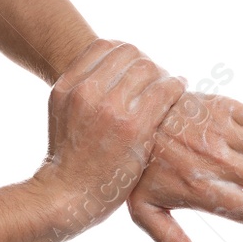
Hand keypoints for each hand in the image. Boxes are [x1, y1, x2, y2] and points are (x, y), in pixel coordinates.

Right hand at [33, 39, 183, 234]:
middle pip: (129, 54)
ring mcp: (110, 108)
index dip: (126, 54)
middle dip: (146, 63)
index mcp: (68, 85)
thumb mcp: (62, 112)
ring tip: (170, 85)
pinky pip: (164, 90)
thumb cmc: (70, 158)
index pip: (105, 46)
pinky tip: (180, 91)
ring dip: (163, 74)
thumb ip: (82, 88)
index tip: (135, 68)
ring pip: (148, 68)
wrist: (68, 195)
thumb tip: (112, 69)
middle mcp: (87, 91)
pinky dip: (176, 86)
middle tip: (157, 77)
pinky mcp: (134, 127)